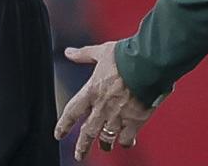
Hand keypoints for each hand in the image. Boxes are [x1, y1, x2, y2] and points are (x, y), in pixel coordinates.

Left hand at [55, 42, 154, 160]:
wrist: (148, 62)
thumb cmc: (126, 55)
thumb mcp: (101, 51)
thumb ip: (84, 54)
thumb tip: (68, 52)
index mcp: (91, 91)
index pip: (72, 112)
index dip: (64, 125)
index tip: (58, 134)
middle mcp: (102, 107)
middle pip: (87, 133)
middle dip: (82, 146)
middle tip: (79, 155)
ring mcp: (118, 116)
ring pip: (106, 139)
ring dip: (104, 145)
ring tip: (105, 148)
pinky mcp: (135, 120)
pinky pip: (127, 138)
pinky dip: (126, 141)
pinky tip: (127, 142)